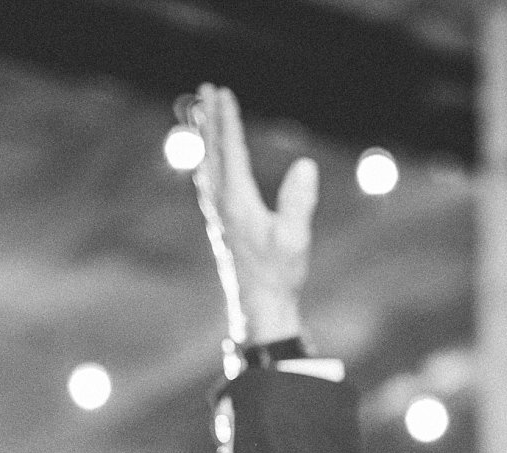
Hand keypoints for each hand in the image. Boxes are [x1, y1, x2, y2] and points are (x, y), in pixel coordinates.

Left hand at [188, 85, 315, 343]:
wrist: (259, 307)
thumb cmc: (279, 274)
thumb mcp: (295, 237)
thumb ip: (299, 200)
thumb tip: (306, 165)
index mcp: (238, 201)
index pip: (231, 150)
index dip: (228, 120)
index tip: (223, 93)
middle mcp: (222, 205)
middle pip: (213, 152)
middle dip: (211, 119)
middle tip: (206, 90)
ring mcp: (219, 216)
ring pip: (206, 166)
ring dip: (206, 139)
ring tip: (200, 116)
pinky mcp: (222, 227)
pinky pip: (208, 185)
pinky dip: (207, 164)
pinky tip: (206, 167)